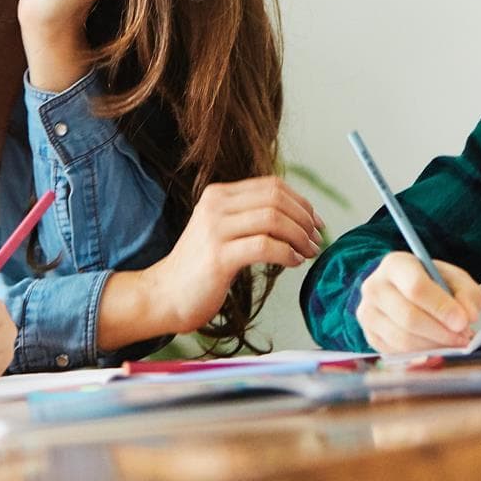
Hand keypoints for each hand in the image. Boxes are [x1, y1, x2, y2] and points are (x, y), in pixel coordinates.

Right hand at [97, 176, 323, 347]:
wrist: (164, 295)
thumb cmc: (199, 268)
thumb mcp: (222, 231)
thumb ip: (249, 218)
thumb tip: (295, 218)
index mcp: (218, 194)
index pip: (271, 185)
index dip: (300, 201)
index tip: (315, 222)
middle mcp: (215, 205)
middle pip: (276, 198)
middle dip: (304, 218)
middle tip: (316, 239)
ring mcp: (215, 229)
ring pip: (273, 218)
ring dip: (299, 236)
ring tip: (308, 252)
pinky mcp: (219, 256)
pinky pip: (264, 246)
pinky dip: (286, 253)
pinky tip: (293, 262)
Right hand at [356, 252, 480, 353]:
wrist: (402, 290)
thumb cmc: (430, 282)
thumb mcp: (454, 278)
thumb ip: (467, 293)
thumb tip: (468, 316)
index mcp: (395, 265)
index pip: (416, 288)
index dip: (441, 307)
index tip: (463, 321)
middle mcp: (375, 287)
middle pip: (409, 317)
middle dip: (441, 332)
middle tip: (463, 338)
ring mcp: (368, 313)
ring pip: (403, 339)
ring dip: (434, 346)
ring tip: (454, 343)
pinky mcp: (370, 336)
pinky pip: (398, 352)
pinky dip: (422, 354)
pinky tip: (437, 347)